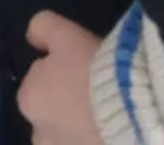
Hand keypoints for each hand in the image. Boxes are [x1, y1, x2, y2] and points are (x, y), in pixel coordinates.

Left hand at [17, 14, 103, 144]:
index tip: (81, 71)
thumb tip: (33, 39)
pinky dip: (98, 141)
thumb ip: (41, 29)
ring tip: (109, 117)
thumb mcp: (63, 32)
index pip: (37, 85)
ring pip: (70, 138)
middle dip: (67, 110)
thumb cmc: (92, 69)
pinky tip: (116, 131)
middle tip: (96, 95)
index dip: (59, 75)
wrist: (135, 111)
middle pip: (52, 118)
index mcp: (28, 102)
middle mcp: (40, 136)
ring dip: (82, 129)